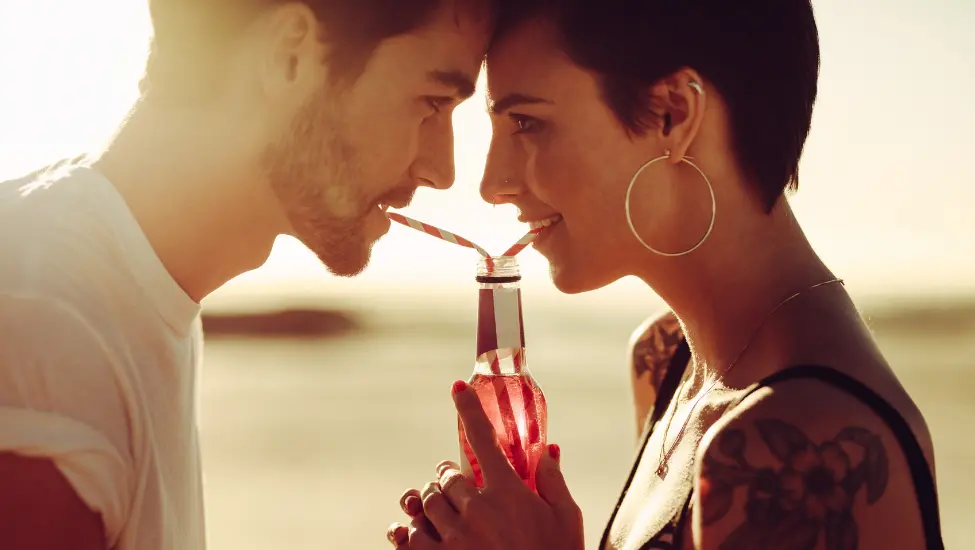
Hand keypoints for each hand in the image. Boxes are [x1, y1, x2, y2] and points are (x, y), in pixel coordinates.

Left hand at [386, 380, 584, 549]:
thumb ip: (553, 482)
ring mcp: (453, 538)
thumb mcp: (566, 521)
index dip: (469, 408)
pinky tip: (416, 536)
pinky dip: (409, 533)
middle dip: (450, 478)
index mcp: (507, 492)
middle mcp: (476, 509)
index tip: (457, 389)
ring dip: (432, 505)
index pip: (482, 437)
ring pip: (425, 503)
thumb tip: (547, 449)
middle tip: (460, 487)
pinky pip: (408, 537)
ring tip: (446, 517)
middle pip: (446, 475)